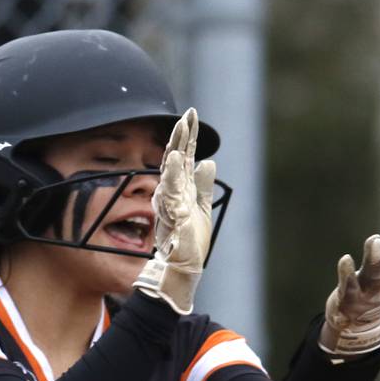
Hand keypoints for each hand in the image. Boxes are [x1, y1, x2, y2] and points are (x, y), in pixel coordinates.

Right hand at [133, 107, 215, 314]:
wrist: (183, 266)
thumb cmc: (190, 241)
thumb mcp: (202, 208)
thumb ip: (203, 186)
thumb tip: (208, 162)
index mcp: (181, 189)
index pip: (183, 157)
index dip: (188, 137)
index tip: (191, 115)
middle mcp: (173, 193)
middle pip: (176, 158)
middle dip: (181, 136)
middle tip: (188, 114)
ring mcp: (171, 202)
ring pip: (171, 170)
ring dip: (176, 148)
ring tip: (181, 128)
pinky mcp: (172, 215)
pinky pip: (171, 191)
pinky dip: (172, 175)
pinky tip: (176, 159)